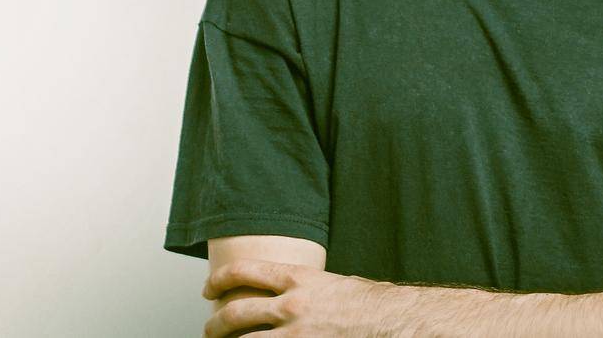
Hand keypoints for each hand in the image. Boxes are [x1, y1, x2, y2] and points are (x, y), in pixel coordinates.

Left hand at [201, 258, 388, 336]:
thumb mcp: (333, 284)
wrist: (393, 321)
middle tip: (209, 327)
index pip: (245, 271)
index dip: (219, 278)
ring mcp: (295, 333)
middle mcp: (291, 304)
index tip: (208, 287)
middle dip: (215, 322)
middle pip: (235, 311)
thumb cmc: (371, 304)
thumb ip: (306, 288)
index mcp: (298, 279)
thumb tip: (288, 294)